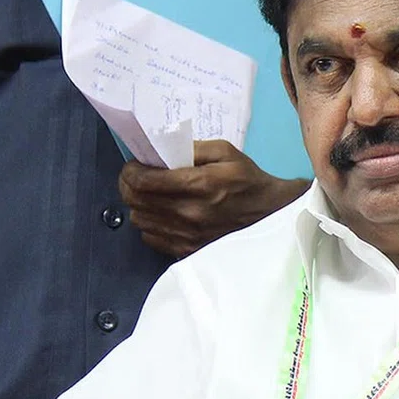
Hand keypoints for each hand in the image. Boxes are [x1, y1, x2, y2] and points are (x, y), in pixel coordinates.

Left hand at [119, 140, 310, 258]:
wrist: (270, 216)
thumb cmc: (248, 180)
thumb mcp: (226, 152)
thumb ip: (192, 148)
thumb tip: (162, 150)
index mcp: (199, 185)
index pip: (144, 181)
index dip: (131, 170)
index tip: (134, 164)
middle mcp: (189, 213)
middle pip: (135, 201)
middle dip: (128, 185)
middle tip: (136, 176)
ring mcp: (186, 235)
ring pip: (139, 219)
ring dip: (138, 204)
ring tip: (150, 195)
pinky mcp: (187, 250)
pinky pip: (150, 238)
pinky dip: (150, 223)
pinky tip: (163, 213)